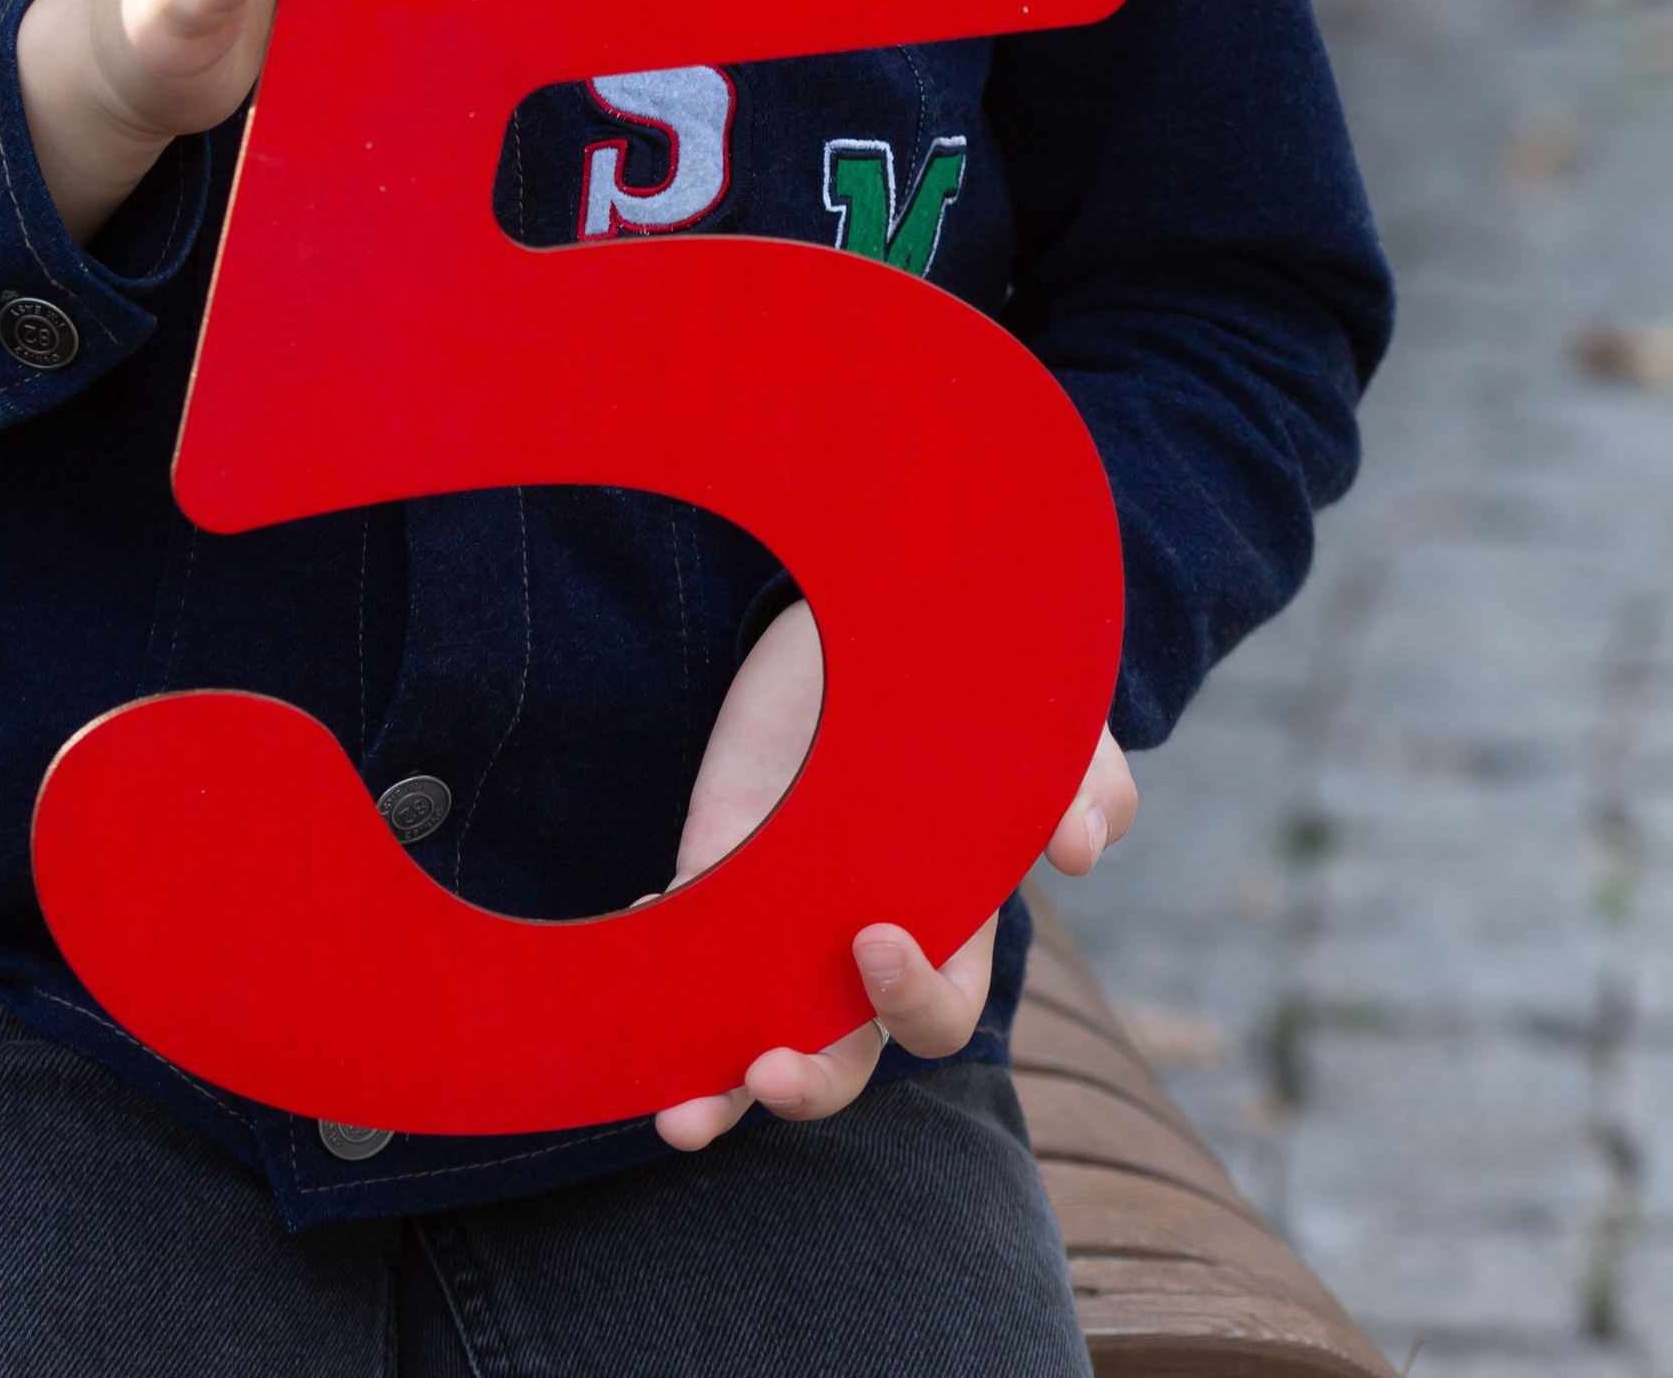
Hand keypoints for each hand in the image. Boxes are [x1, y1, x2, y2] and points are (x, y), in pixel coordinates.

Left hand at [651, 600, 1136, 1148]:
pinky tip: (640, 918)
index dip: (911, 1004)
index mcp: (947, 925)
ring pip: (754, 1030)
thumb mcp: (1044, 721)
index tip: (874, 939)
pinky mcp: (722, 862)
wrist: (882, 608)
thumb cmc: (976, 683)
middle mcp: (859, 938)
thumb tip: (1081, 852)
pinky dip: (658, 953)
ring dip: (717, 1085)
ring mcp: (786, 911)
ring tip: (681, 1116)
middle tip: (769, 1069)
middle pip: (842, 1059)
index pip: (934, 1016)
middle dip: (809, 1085)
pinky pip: (685, 938)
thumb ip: (1085, 778)